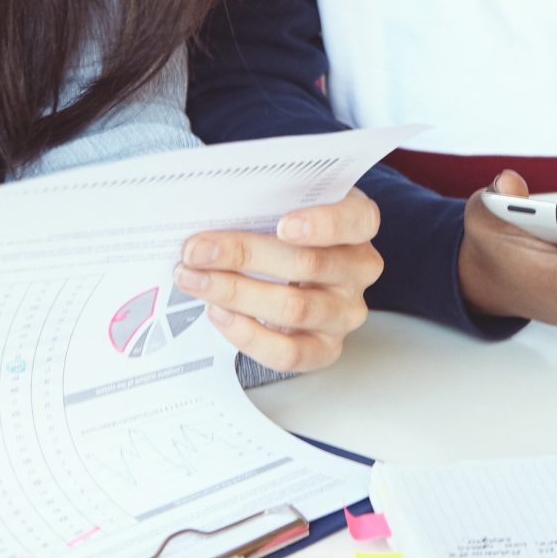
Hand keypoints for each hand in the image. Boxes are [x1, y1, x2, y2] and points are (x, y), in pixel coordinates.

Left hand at [178, 189, 384, 372]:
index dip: (323, 224)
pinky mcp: (325, 348)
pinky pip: (288, 351)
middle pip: (309, 264)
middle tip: (198, 250)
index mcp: (359, 224)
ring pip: (294, 308)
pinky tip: (219, 312)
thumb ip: (264, 205)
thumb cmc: (287, 233)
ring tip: (196, 281)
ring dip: (236, 293)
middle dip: (245, 255)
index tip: (283, 225)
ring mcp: (345, 312)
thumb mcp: (286, 206)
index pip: (356, 220)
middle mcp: (360, 269)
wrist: (294, 272)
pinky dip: (247, 334)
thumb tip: (214, 219)